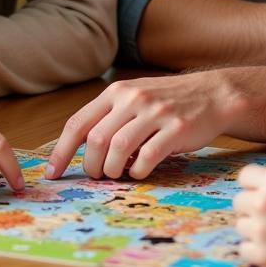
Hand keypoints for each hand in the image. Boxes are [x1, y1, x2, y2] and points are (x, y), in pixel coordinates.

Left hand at [45, 72, 234, 181]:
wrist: (213, 94)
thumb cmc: (167, 102)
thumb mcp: (134, 99)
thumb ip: (110, 118)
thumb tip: (82, 151)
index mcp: (116, 92)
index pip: (78, 123)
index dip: (61, 151)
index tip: (53, 173)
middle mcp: (132, 99)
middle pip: (95, 140)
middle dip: (91, 166)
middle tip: (99, 175)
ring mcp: (155, 113)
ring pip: (117, 149)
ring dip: (113, 170)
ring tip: (118, 174)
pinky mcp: (176, 129)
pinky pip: (147, 157)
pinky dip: (138, 171)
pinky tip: (140, 171)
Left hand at [234, 166, 265, 266]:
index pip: (244, 177)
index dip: (252, 185)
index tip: (260, 193)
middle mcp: (262, 202)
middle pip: (239, 202)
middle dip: (252, 208)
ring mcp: (261, 229)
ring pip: (241, 226)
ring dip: (254, 229)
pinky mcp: (263, 254)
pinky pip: (244, 249)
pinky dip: (255, 250)